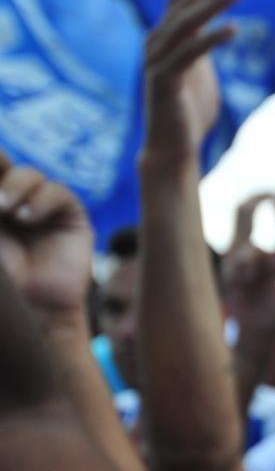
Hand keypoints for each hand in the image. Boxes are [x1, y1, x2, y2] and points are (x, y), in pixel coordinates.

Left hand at [0, 150, 92, 322]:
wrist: (32, 308)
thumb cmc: (3, 281)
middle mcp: (15, 199)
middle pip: (5, 162)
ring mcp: (43, 205)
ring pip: (30, 174)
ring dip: (15, 186)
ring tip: (4, 208)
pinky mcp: (71, 214)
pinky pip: (58, 192)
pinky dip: (41, 200)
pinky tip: (28, 218)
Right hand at [140, 0, 245, 167]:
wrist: (173, 149)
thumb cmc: (189, 112)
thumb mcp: (200, 71)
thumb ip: (203, 47)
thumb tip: (219, 28)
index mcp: (168, 37)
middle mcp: (158, 42)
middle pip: (185, 2)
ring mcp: (158, 60)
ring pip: (187, 24)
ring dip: (213, 4)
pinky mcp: (164, 82)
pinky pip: (190, 55)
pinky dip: (211, 40)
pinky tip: (233, 28)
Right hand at [222, 194, 274, 333]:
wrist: (259, 329)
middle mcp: (263, 261)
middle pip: (257, 239)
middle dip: (252, 224)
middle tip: (252, 208)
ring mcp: (246, 268)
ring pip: (243, 253)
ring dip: (245, 260)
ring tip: (246, 272)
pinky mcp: (233, 278)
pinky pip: (232, 268)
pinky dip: (236, 272)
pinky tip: (239, 282)